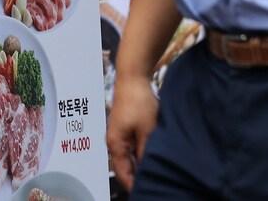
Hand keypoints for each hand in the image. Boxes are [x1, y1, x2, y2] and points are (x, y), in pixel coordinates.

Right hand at [106, 73, 157, 191]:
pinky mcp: (124, 127)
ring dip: (139, 165)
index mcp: (115, 144)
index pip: (123, 174)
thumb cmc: (137, 102)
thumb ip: (145, 153)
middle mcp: (113, 141)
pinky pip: (131, 147)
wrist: (132, 78)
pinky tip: (150, 155)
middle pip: (124, 167)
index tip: (148, 192)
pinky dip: (139, 154)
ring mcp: (118, 134)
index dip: (134, 185)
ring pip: (128, 157)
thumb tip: (147, 170)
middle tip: (154, 184)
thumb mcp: (147, 131)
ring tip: (154, 171)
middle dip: (137, 177)